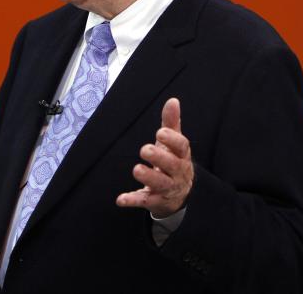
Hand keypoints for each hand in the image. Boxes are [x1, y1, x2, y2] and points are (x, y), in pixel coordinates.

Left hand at [116, 97, 192, 217]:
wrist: (179, 194)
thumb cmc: (173, 162)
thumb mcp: (173, 144)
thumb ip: (172, 123)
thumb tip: (173, 100)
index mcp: (182, 156)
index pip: (182, 147)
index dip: (172, 139)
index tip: (160, 132)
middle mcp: (177, 173)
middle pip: (172, 166)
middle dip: (160, 157)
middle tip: (144, 149)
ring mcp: (167, 188)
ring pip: (160, 184)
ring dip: (148, 177)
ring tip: (136, 169)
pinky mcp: (155, 201)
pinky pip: (144, 201)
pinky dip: (132, 200)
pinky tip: (121, 199)